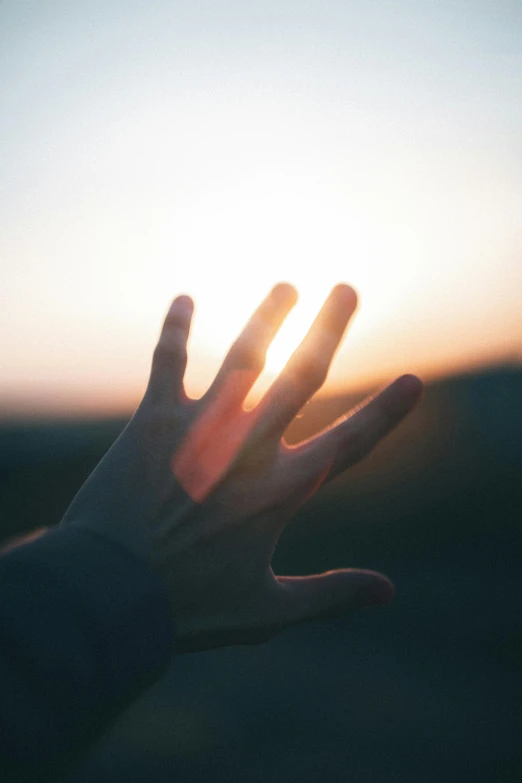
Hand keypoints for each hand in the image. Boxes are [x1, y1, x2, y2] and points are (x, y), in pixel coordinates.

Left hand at [62, 283, 422, 652]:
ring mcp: (201, 428)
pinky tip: (185, 299)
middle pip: (302, 376)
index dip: (386, 412)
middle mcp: (249, 447)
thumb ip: (329, 595)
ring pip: (244, 357)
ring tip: (285, 286)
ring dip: (267, 317)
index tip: (413, 381)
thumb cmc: (187, 608)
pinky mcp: (153, 421)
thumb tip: (387, 591)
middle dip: (328, 329)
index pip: (351, 442)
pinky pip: (169, 363)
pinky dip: (176, 330)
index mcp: (282, 491)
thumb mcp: (267, 614)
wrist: (109, 593)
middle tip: (346, 288)